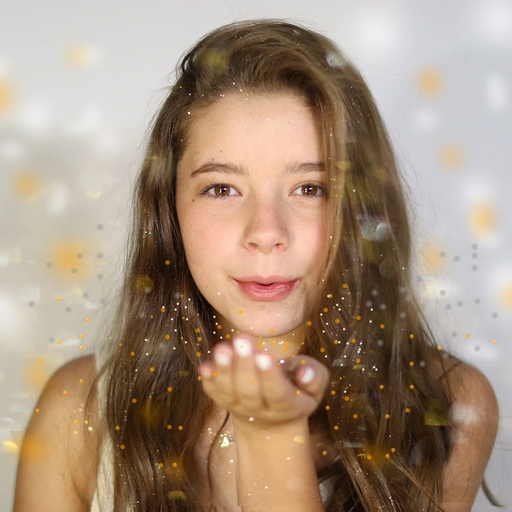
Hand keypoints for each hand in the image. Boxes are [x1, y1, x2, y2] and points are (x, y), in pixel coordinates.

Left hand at [198, 335, 329, 430]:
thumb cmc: (297, 393)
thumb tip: (303, 372)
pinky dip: (209, 380)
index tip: (265, 354)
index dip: (270, 376)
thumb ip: (314, 377)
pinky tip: (205, 366)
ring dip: (223, 370)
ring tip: (223, 348)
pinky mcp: (222, 401)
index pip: (277, 393)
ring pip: (228, 392)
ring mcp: (238, 408)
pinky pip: (213, 393)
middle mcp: (260, 410)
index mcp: (287, 406)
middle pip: (249, 391)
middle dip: (244, 365)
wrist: (271, 423)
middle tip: (241, 340)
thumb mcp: (314, 388)